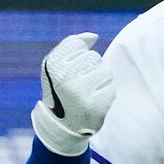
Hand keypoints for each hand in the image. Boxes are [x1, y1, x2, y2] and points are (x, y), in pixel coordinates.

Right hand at [31, 32, 115, 155]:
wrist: (62, 126)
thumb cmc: (61, 90)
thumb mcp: (56, 66)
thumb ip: (72, 45)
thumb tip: (93, 36)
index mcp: (53, 66)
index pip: (77, 44)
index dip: (78, 56)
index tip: (70, 70)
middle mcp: (64, 78)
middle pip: (94, 57)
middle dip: (91, 69)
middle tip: (80, 85)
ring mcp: (80, 93)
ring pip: (106, 71)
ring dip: (101, 81)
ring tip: (88, 93)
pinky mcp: (95, 106)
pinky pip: (111, 90)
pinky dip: (105, 96)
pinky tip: (93, 103)